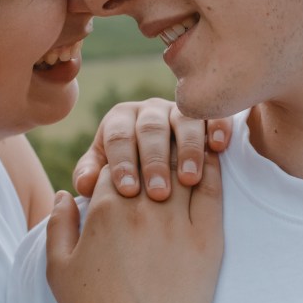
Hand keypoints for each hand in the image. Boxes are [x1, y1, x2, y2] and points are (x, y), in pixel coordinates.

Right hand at [46, 150, 222, 302]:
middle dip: (151, 152)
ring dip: (181, 153)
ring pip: (181, 166)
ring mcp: (177, 222)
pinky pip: (213, 190)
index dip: (120, 163)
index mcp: (105, 209)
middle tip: (157, 155)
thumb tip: (64, 193)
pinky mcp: (208, 239)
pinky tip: (211, 159)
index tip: (127, 173)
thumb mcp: (58, 269)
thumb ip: (58, 224)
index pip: (116, 162)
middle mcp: (142, 208)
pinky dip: (212, 168)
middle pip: (150, 156)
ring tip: (185, 148)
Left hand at [73, 97, 231, 200]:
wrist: (159, 172)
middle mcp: (149, 111)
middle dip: (154, 160)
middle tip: (158, 192)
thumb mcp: (106, 176)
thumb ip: (92, 176)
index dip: (122, 162)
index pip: (118, 136)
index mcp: (120, 120)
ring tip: (189, 179)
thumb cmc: (129, 178)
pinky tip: (218, 147)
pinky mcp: (206, 114)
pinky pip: (212, 114)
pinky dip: (216, 126)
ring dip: (188, 148)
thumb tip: (84, 184)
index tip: (127, 190)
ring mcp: (179, 110)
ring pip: (183, 120)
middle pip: (150, 128)